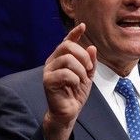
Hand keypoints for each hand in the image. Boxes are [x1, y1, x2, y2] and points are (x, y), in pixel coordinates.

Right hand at [42, 23, 96, 139]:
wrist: (68, 113)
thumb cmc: (75, 94)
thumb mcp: (87, 76)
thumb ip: (90, 62)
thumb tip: (92, 47)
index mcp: (60, 59)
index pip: (66, 42)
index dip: (74, 33)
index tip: (83, 26)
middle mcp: (52, 62)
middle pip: (67, 46)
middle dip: (83, 56)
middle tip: (89, 69)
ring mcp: (48, 71)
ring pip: (67, 59)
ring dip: (80, 70)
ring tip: (81, 80)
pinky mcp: (47, 81)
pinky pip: (65, 73)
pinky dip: (75, 79)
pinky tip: (74, 86)